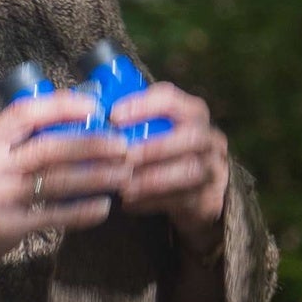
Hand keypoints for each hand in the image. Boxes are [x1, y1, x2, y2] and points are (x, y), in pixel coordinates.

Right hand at [0, 92, 131, 293]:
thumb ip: (5, 147)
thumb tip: (58, 129)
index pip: (26, 113)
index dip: (64, 107)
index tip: (95, 108)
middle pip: (50, 146)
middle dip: (93, 144)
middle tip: (123, 145)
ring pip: (58, 180)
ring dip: (97, 177)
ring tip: (123, 174)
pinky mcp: (4, 228)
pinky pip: (53, 215)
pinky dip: (81, 211)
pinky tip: (102, 208)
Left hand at [112, 81, 232, 247]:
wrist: (198, 192)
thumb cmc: (165, 154)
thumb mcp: (155, 131)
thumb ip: (132, 124)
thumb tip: (88, 120)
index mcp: (192, 112)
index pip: (172, 98)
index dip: (143, 105)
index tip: (114, 117)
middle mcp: (209, 137)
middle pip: (191, 136)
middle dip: (153, 146)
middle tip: (123, 157)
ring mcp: (213, 169)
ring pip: (189, 170)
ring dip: (152, 178)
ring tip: (123, 186)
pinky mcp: (208, 198)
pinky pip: (183, 199)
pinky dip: (152, 201)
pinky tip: (129, 203)